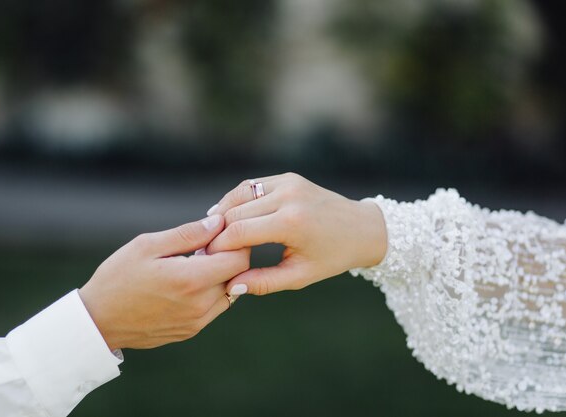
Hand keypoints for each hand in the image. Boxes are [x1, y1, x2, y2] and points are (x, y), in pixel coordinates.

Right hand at [79, 214, 248, 349]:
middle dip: (228, 256)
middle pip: (238, 276)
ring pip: (230, 292)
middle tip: (204, 246)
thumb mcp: (147, 245)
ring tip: (194, 264)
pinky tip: (187, 283)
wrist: (98, 321)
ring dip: (221, 276)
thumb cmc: (118, 278)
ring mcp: (196, 322)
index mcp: (190, 280)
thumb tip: (218, 223)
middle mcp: (199, 305)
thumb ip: (188, 234)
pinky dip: (211, 292)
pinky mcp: (191, 331)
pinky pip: (215, 308)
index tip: (219, 232)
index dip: (236, 241)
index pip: (239, 259)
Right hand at [206, 173, 386, 295]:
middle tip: (204, 249)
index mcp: (291, 223)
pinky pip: (252, 185)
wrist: (361, 228)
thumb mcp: (300, 276)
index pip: (239, 232)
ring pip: (239, 194)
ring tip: (210, 232)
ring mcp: (288, 182)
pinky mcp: (288, 177)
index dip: (217, 246)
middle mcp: (288, 197)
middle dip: (216, 231)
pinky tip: (226, 215)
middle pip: (234, 212)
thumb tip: (230, 287)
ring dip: (222, 212)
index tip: (205, 260)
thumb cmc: (332, 257)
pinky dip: (236, 199)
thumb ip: (263, 282)